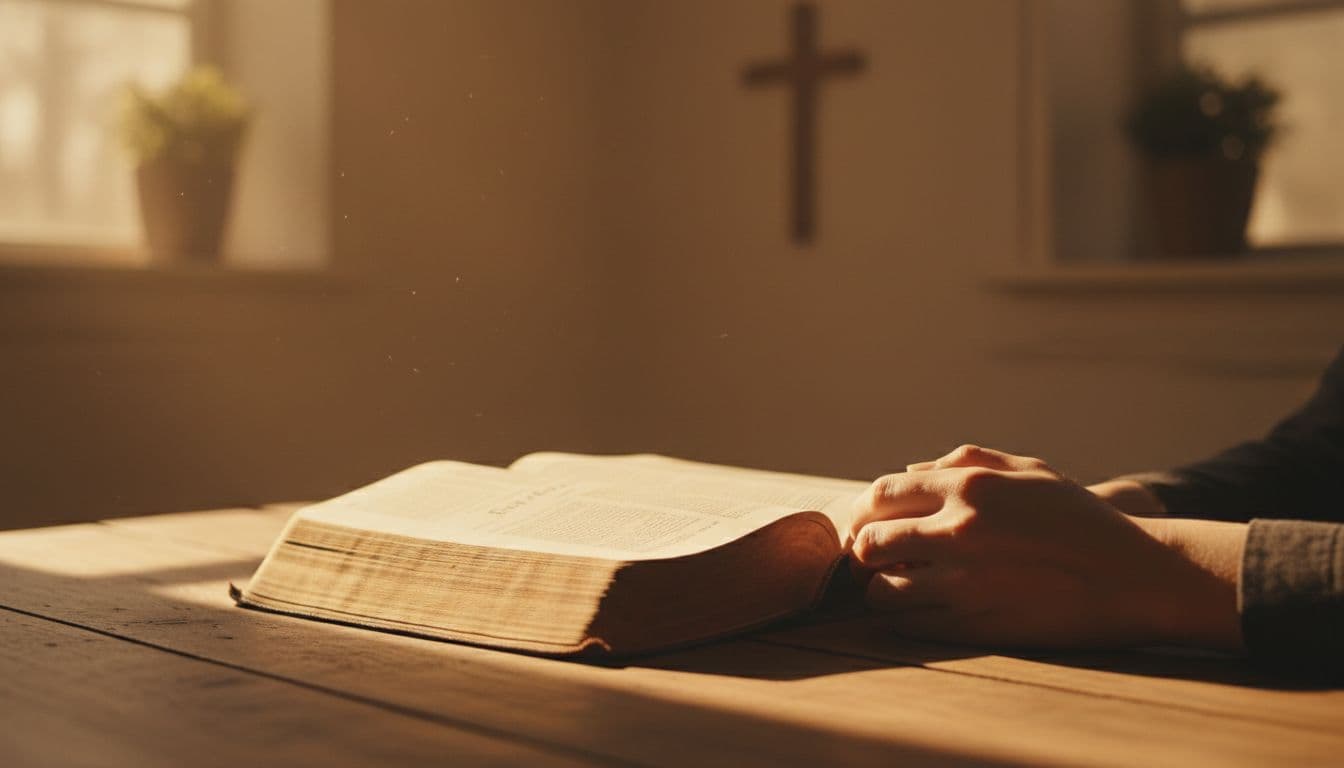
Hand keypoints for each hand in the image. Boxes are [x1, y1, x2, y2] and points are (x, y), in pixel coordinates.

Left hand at [847, 445, 1245, 649]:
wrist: (1136, 577)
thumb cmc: (1082, 519)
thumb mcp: (1029, 472)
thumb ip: (965, 463)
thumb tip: (907, 473)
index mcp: (968, 486)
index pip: (880, 495)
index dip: (866, 512)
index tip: (871, 524)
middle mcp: (958, 530)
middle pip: (869, 543)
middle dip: (866, 551)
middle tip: (875, 559)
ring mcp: (963, 582)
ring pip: (880, 591)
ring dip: (881, 589)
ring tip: (898, 586)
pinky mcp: (973, 626)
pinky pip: (908, 625)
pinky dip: (904, 618)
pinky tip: (921, 610)